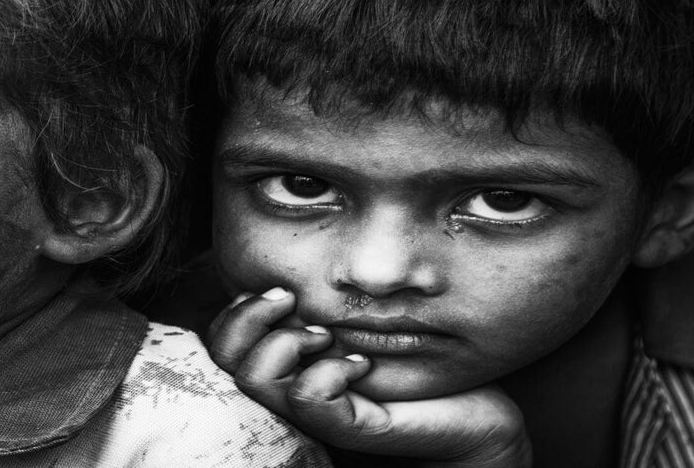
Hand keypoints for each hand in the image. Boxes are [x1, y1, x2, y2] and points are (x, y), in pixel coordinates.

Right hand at [209, 289, 530, 467]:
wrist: (471, 415)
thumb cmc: (412, 360)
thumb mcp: (356, 319)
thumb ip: (318, 301)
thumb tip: (289, 266)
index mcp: (282, 364)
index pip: (221, 341)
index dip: (236, 310)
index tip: (280, 290)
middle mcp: (285, 391)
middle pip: (223, 357)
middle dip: (251, 316)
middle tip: (293, 299)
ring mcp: (313, 415)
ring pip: (255, 378)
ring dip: (287, 341)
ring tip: (326, 335)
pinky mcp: (348, 429)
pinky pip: (310, 397)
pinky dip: (330, 370)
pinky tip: (361, 364)